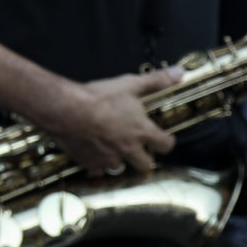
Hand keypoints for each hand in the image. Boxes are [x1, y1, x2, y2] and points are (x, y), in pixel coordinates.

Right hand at [39, 68, 179, 175]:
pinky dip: (98, 166)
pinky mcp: (90, 163)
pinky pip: (98, 172)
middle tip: (139, 150)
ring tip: (115, 152)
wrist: (67, 110)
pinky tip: (94, 156)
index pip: (165, 145)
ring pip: (121, 169)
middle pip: (145, 165)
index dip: (166, 142)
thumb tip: (179, 74)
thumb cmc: (98, 98)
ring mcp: (109, 158)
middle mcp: (129, 149)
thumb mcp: (130, 84)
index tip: (162, 139)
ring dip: (121, 162)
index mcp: (142, 131)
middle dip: (145, 159)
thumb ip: (156, 81)